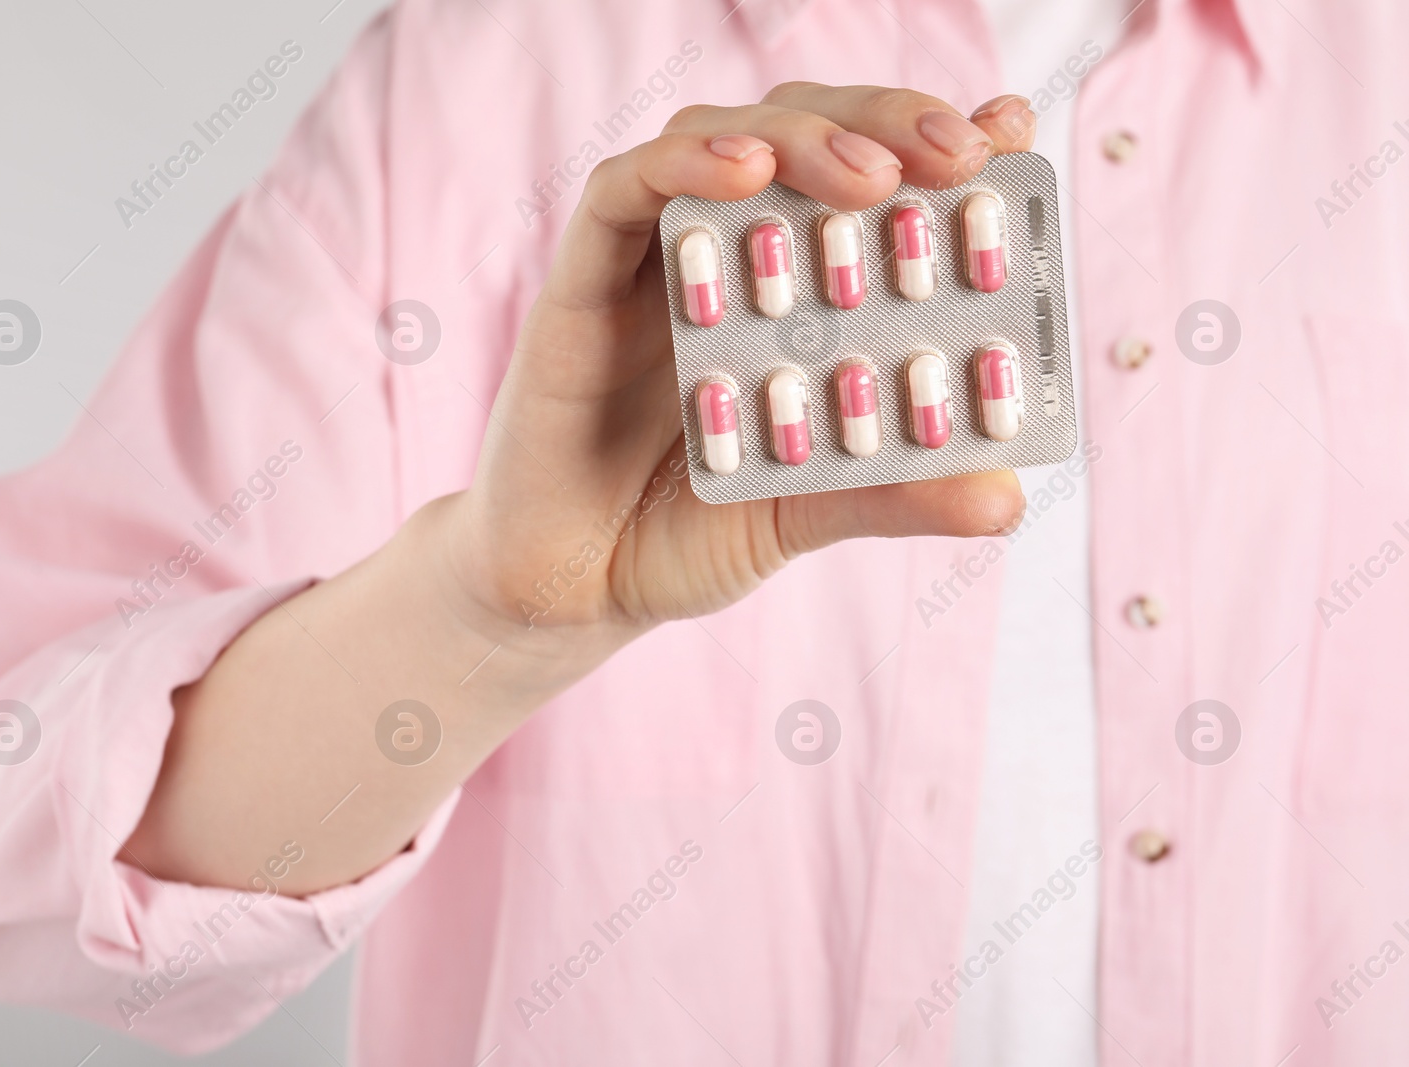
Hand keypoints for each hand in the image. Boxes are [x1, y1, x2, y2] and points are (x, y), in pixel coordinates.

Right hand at [446, 86, 1035, 646]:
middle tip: (955, 154)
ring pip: (722, 138)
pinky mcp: (581, 278)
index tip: (1005, 135)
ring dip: (804, 138)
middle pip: (804, 133)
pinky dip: (688, 163)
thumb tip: (1006, 497)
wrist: (567, 593)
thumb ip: (894, 494)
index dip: (933, 143)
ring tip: (873, 176)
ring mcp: (652, 261)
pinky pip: (624, 189)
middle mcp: (725, 258)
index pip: (867, 185)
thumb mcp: (805, 511)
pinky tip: (749, 171)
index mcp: (790, 296)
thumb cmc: (681, 536)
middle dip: (884, 122)